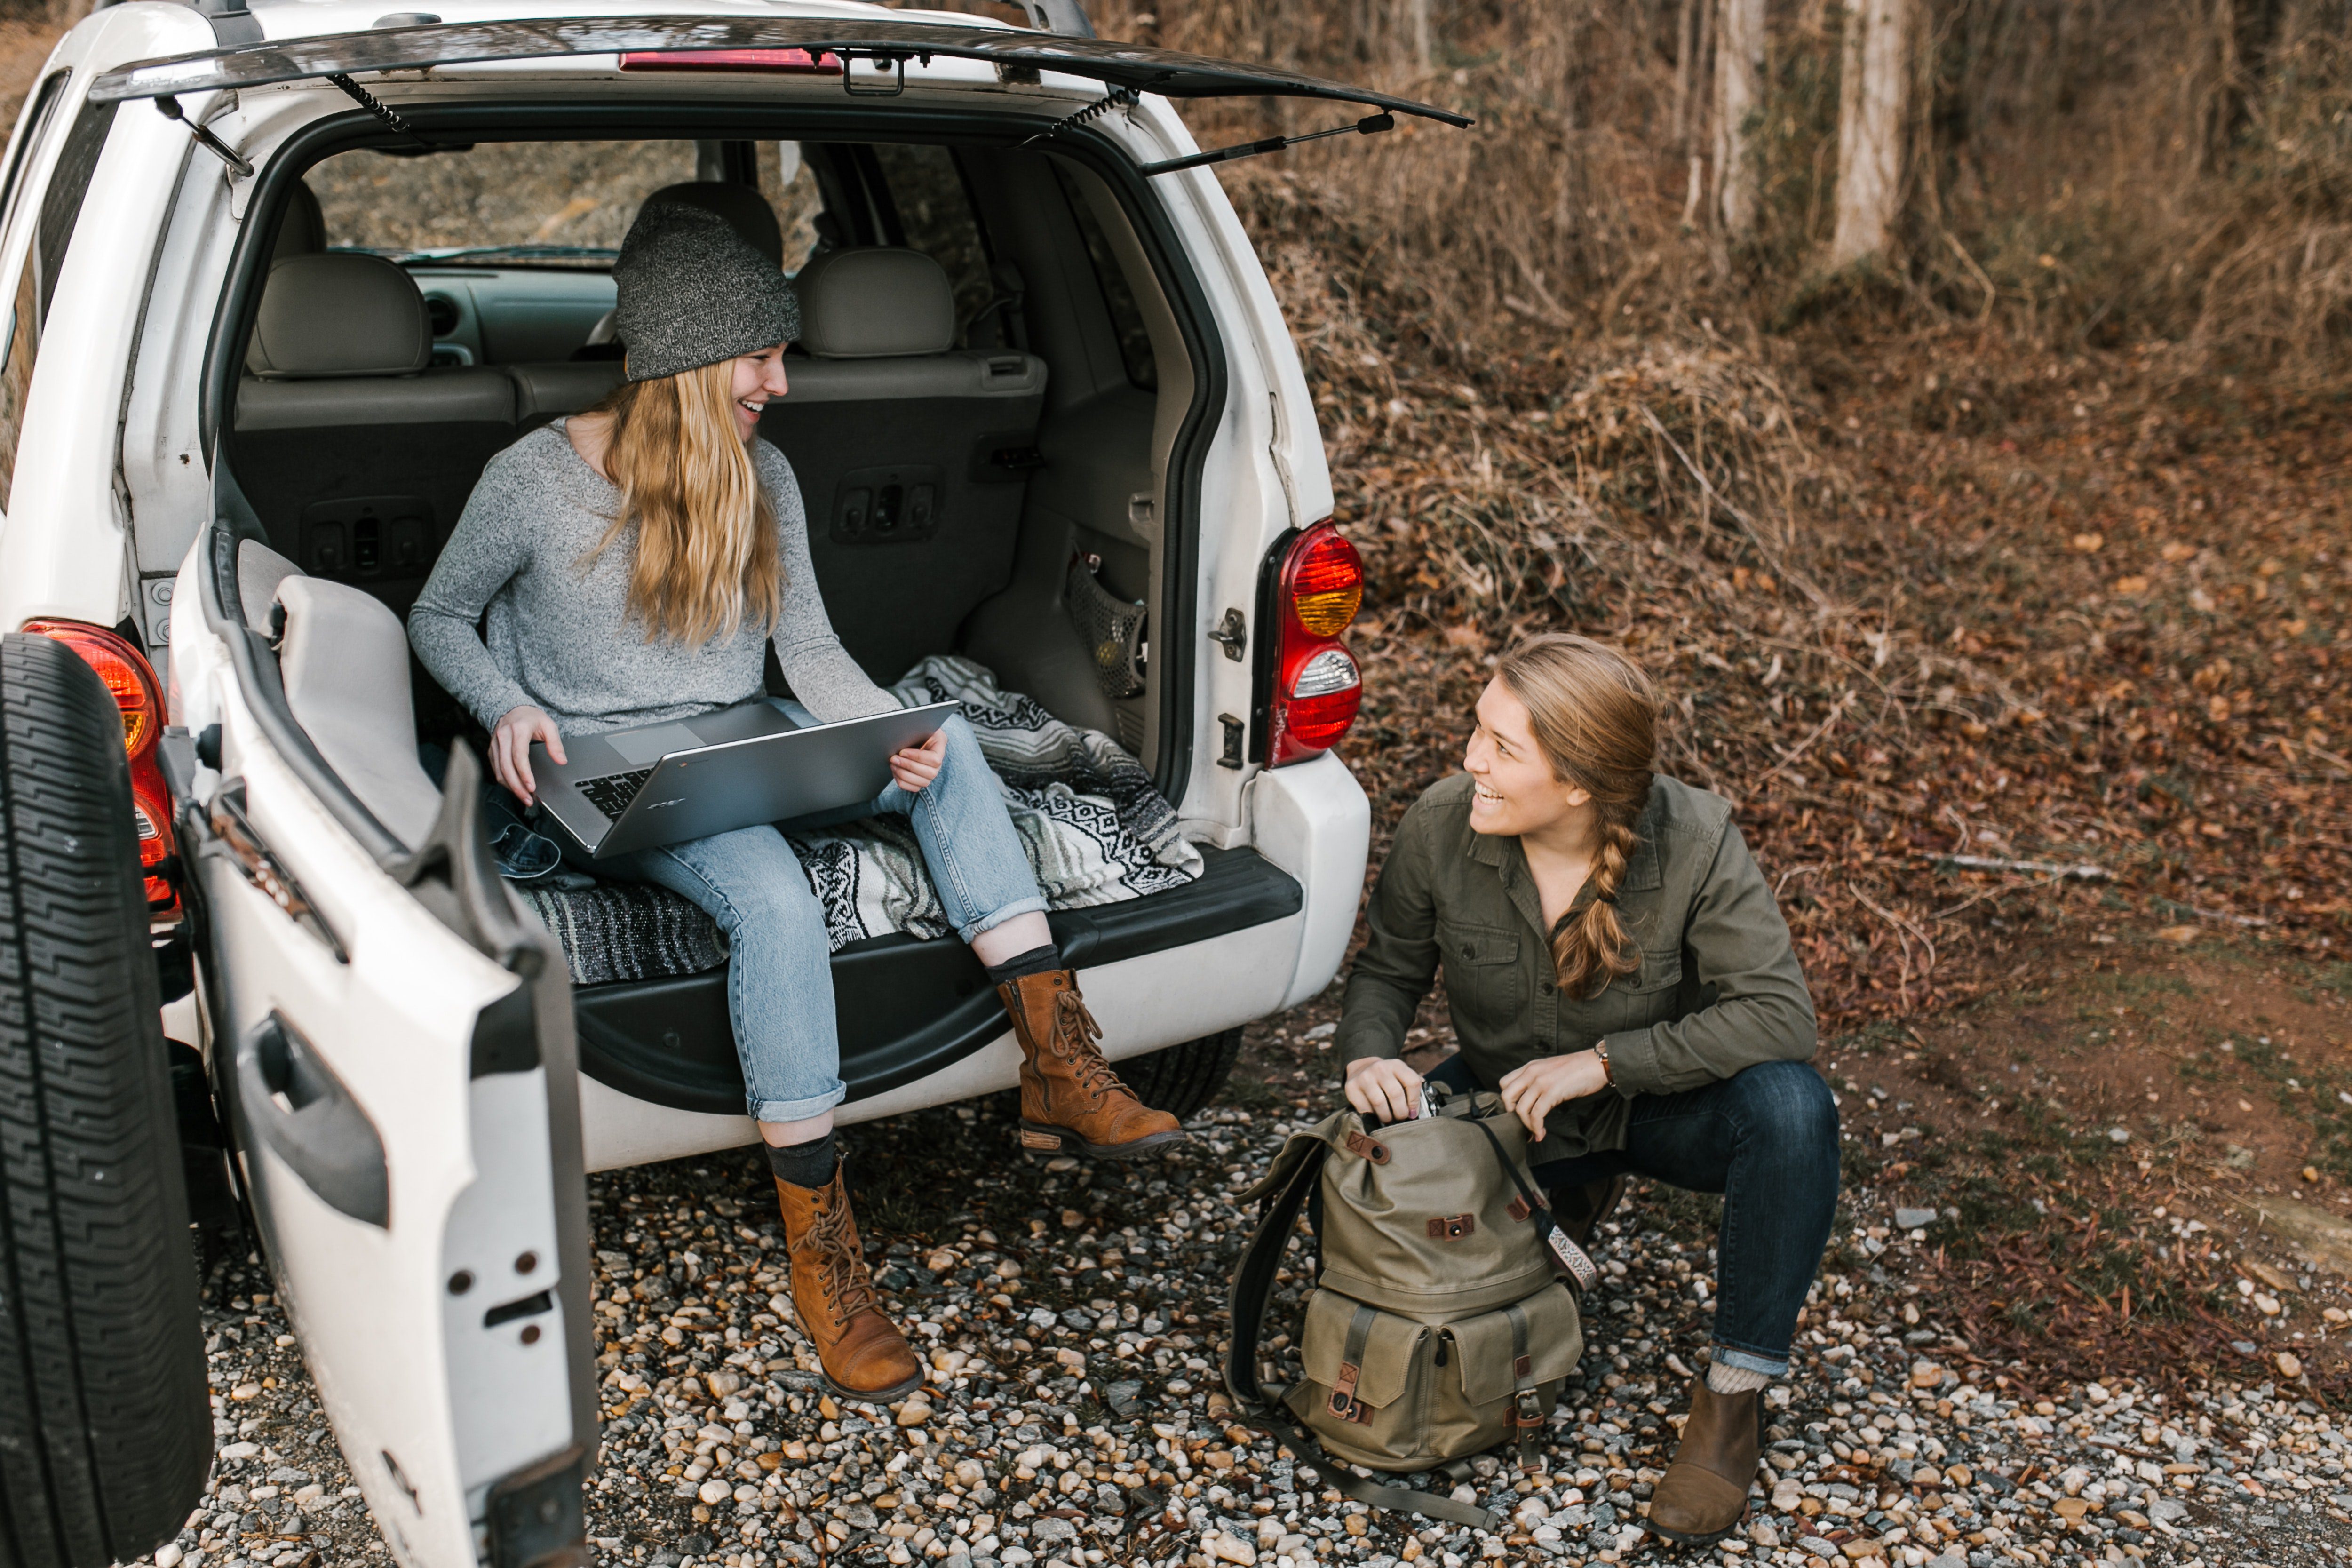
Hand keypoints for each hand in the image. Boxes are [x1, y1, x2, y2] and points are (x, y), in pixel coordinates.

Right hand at [491, 704, 565, 804]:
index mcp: (518, 729)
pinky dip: (505, 781)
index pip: (519, 756)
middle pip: (506, 767)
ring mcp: (495, 744)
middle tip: (528, 799)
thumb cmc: (531, 717)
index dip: (524, 774)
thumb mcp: (548, 725)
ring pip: (499, 771)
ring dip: (511, 787)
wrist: (512, 709)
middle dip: (517, 786)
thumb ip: (555, 744)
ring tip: (524, 798)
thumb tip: (561, 761)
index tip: (532, 787)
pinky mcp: (492, 751)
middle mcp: (503, 736)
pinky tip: (516, 788)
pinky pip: (496, 769)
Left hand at [889, 729, 947, 792]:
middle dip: (908, 766)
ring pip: (922, 783)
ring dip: (904, 775)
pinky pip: (914, 788)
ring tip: (893, 765)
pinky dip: (903, 782)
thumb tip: (904, 731)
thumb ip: (916, 727)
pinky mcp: (921, 781)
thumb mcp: (919, 724)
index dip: (917, 757)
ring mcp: (931, 773)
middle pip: (930, 774)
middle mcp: (939, 763)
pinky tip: (895, 772)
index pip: (934, 759)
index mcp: (940, 746)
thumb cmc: (916, 729)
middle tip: (894, 758)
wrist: (915, 736)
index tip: (902, 751)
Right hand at [1344, 1057, 1423, 1122]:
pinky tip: (1375, 1114)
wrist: (1361, 1068)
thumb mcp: (1400, 1075)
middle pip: (1396, 1095)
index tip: (1413, 1113)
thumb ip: (1412, 1086)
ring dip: (1387, 1117)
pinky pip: (1365, 1109)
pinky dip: (1372, 1116)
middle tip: (1400, 1118)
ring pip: (1380, 1104)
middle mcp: (1380, 1068)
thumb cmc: (1386, 1077)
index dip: (1415, 1101)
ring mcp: (1364, 1077)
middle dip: (1401, 1112)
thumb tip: (1420, 1104)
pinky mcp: (1351, 1087)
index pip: (1412, 1082)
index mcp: (1396, 1065)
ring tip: (1389, 1119)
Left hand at [1496, 1051, 1610, 1141]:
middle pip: (1507, 1096)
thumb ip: (1537, 1080)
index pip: (1504, 1083)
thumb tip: (1530, 1101)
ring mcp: (1541, 1081)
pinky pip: (1536, 1115)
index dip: (1508, 1101)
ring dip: (1527, 1126)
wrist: (1596, 1064)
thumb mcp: (1550, 1070)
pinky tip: (1541, 1134)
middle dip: (1512, 1114)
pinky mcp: (1552, 1092)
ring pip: (1520, 1109)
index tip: (1517, 1113)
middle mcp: (1531, 1072)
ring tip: (1535, 1133)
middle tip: (1523, 1124)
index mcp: (1530, 1067)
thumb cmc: (1578, 1070)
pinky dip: (1536, 1128)